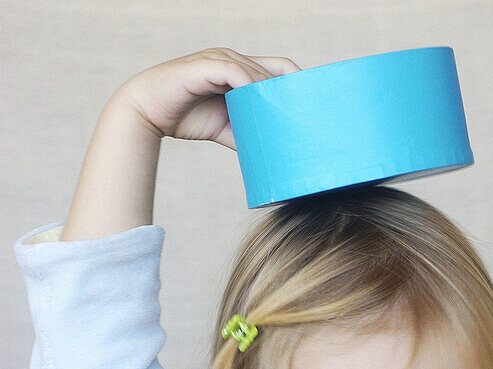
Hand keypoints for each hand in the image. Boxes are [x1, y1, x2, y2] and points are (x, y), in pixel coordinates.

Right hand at [115, 47, 300, 149]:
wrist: (148, 111)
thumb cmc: (185, 116)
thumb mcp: (225, 128)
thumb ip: (246, 134)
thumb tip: (268, 154)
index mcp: (240, 71)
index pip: (278, 69)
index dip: (297, 82)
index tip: (314, 104)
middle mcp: (233, 60)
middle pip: (276, 67)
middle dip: (295, 88)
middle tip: (312, 112)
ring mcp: (220, 60)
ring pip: (258, 72)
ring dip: (275, 92)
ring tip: (292, 115)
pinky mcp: (206, 66)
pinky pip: (236, 73)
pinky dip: (251, 87)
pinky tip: (262, 106)